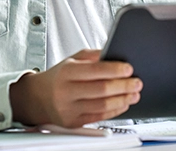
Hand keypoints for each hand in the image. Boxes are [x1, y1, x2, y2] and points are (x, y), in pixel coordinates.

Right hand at [9, 49, 142, 127]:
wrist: (38, 97)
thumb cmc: (59, 76)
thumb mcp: (72, 60)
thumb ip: (93, 56)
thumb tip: (115, 53)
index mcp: (66, 72)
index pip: (95, 70)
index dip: (114, 70)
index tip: (129, 68)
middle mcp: (66, 91)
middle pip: (101, 90)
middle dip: (123, 86)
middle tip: (137, 82)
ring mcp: (69, 109)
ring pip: (102, 105)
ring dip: (123, 100)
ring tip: (134, 94)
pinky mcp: (73, 122)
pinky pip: (99, 117)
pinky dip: (114, 110)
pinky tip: (123, 104)